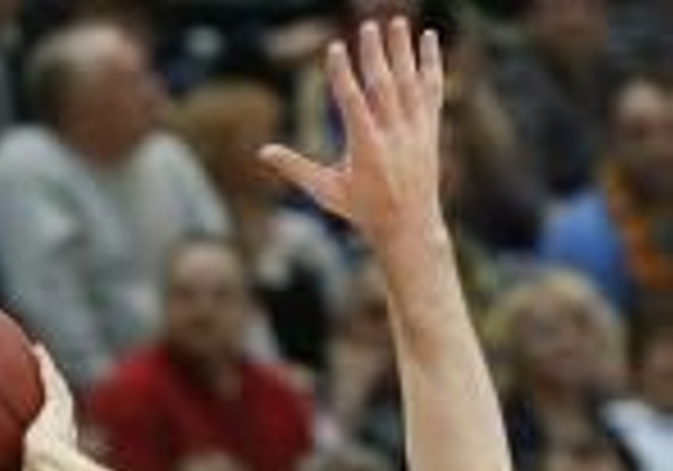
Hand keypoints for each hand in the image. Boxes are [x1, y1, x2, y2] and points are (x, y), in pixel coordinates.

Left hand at [0, 345, 78, 470]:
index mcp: (44, 454)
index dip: (36, 430)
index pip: (39, 438)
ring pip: (53, 391)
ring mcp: (59, 419)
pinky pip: (51, 379)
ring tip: (34, 355)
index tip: (25, 425)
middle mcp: (55, 433)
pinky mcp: (58, 407)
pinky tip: (35, 347)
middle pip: (49, 409)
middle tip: (30, 381)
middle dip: (42, 395)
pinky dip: (44, 364)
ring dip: (46, 374)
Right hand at [258, 19, 444, 247]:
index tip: (335, 48)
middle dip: (374, 54)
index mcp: (366, 150)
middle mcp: (394, 136)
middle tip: (367, 25)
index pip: (353, 104)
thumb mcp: (325, 191)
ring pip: (409, 82)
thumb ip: (295, 168)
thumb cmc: (362, 210)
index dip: (343, 75)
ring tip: (395, 22)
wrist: (409, 225)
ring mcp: (415, 131)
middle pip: (383, 86)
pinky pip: (432, 90)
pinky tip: (428, 38)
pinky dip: (431, 62)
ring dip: (402, 50)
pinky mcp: (430, 129)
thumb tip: (263, 152)